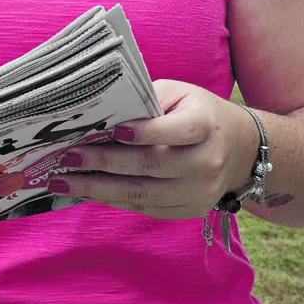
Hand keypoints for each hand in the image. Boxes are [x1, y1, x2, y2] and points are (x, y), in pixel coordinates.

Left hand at [48, 80, 258, 220]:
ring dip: (99, 189)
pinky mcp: (190, 210)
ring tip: (63, 182)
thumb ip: (145, 101)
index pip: (176, 131)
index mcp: (205, 125)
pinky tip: (87, 191)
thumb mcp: (179, 94)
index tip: (113, 130)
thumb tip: (100, 115)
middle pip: (151, 166)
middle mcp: (206, 162)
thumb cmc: (198, 112)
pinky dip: (114, 200)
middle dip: (104, 163)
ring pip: (143, 194)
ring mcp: (199, 192)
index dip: (145, 132)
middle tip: (67, 157)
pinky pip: (146, 208)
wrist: (239, 148)